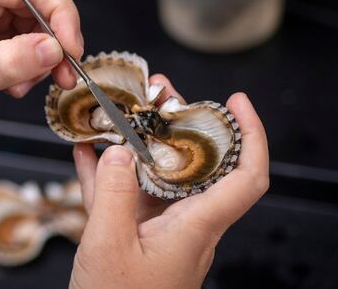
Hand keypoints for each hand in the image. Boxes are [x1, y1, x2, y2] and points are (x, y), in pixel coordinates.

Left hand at [0, 0, 82, 133]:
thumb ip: (8, 62)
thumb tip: (52, 48)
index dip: (58, 9)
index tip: (71, 46)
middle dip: (58, 38)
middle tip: (65, 73)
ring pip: (47, 24)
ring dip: (48, 58)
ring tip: (23, 85)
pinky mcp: (8, 31)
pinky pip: (41, 42)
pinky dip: (39, 66)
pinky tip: (17, 85)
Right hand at [70, 75, 268, 288]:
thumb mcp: (108, 245)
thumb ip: (113, 193)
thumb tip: (119, 150)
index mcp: (195, 228)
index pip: (246, 178)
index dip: (251, 135)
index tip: (236, 100)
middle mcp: (186, 226)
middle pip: (196, 164)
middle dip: (179, 123)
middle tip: (156, 91)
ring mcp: (160, 232)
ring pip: (157, 176)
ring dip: (138, 143)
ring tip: (118, 110)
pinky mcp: (135, 238)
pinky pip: (127, 197)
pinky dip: (108, 173)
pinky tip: (87, 152)